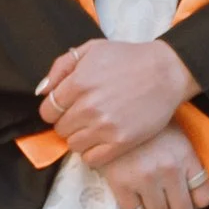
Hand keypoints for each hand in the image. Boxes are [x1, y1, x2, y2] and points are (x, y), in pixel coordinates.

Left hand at [37, 38, 197, 167]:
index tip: (67, 107)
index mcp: (78, 83)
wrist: (166, 72)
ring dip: (80, 138)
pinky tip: (102, 139)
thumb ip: (61, 67)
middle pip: (60, 129)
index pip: (47, 111)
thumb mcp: (92, 49)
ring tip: (94, 127)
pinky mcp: (120, 142)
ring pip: (73, 145)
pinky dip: (92, 152)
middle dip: (68, 122)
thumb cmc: (128, 58)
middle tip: (84, 115)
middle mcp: (88, 107)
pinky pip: (91, 159)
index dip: (55, 110)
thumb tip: (42, 91)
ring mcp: (104, 127)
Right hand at [100, 129, 208, 208]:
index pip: (205, 196)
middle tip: (166, 204)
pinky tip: (134, 204)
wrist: (111, 112)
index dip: (196, 201)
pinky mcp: (121, 185)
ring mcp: (145, 179)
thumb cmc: (146, 125)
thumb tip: (191, 188)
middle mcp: (169, 170)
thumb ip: (186, 160)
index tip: (186, 198)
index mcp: (185, 156)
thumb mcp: (175, 136)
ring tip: (149, 203)